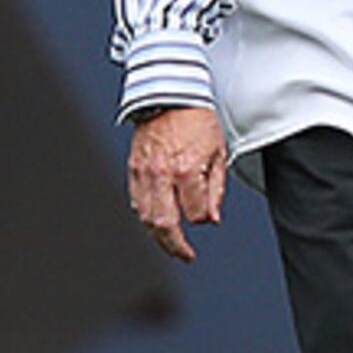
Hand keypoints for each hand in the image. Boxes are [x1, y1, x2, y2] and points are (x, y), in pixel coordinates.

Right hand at [126, 105, 228, 262]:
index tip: (208, 220)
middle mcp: (161, 175)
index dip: (204, 220)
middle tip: (185, 256)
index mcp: (186, 171)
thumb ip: (215, 189)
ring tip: (170, 245)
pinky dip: (145, 216)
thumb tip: (211, 218)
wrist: (171, 97)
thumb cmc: (197, 121)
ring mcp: (143, 173)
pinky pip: (136, 201)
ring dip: (157, 235)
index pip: (195, 213)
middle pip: (164, 223)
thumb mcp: (219, 153)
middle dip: (175, 245)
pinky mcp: (133, 169)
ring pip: (145, 216)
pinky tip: (155, 223)